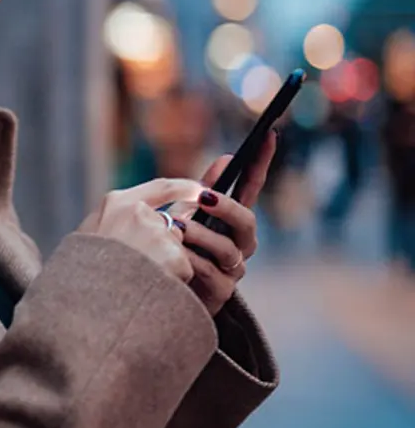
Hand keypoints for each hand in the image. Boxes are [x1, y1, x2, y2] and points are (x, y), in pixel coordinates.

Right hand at [78, 177, 206, 284]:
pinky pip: (183, 269)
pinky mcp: (174, 257)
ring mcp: (157, 234)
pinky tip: (150, 288)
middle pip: (169, 227)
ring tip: (139, 281)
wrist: (87, 305)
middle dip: (164, 247)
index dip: (184, 189)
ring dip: (166, 265)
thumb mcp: (89, 237)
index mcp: (116, 204)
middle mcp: (138, 213)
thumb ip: (115, 222)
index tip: (200, 191)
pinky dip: (173, 281)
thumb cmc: (84, 274)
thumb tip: (140, 219)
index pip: (161, 187)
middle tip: (143, 268)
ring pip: (176, 249)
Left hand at [170, 132, 277, 315]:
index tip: (268, 136)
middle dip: (227, 207)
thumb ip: (202, 190)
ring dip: (200, 235)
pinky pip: (210, 272)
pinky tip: (173, 255)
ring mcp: (233, 268)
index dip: (260, 163)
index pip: (250, 188)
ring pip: (228, 249)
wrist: (158, 290)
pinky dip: (189, 260)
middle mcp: (239, 243)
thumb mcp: (186, 214)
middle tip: (205, 197)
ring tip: (176, 227)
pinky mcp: (221, 291)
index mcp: (231, 220)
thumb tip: (226, 158)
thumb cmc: (175, 247)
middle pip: (247, 221)